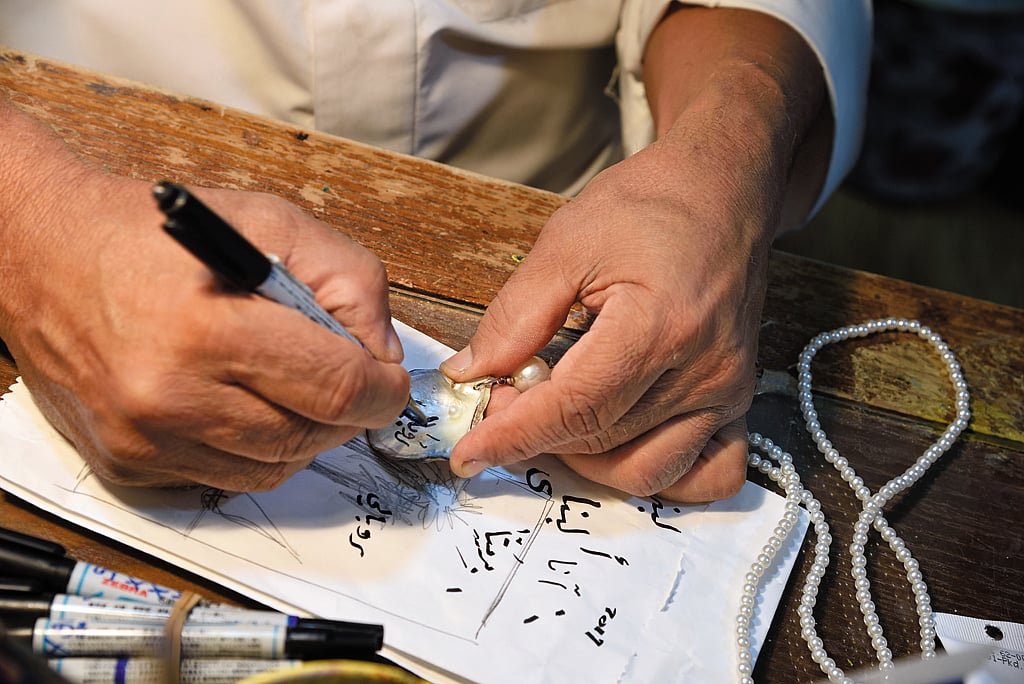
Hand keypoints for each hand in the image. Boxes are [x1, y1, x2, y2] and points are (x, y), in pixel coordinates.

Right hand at [0, 103, 409, 489]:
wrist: (39, 255)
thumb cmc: (152, 234)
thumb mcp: (270, 222)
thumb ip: (349, 280)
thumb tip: (382, 354)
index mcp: (211, 327)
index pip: (335, 388)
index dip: (382, 391)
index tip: (389, 382)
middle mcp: (171, 395)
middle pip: (308, 437)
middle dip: (346, 413)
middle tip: (345, 381)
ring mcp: (144, 439)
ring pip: (271, 471)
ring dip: (301, 436)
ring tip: (290, 387)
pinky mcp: (126, 464)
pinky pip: (222, 480)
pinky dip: (250, 452)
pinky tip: (240, 405)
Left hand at [441, 130, 771, 501]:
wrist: (722, 191)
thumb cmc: (648, 206)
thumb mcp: (566, 243)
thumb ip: (515, 316)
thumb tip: (470, 374)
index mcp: (658, 325)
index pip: (574, 408)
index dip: (513, 436)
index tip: (468, 452)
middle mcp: (702, 370)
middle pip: (600, 441)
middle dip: (537, 435)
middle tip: (504, 400)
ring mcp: (727, 391)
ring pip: (645, 471)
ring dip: (586, 460)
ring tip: (555, 416)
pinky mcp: (738, 399)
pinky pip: (708, 474)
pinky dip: (660, 476)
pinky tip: (623, 444)